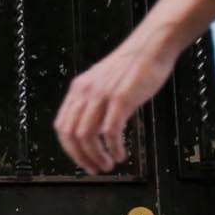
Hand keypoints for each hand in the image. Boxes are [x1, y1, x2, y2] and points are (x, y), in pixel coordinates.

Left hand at [55, 39, 173, 173]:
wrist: (152, 46)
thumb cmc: (134, 64)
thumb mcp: (104, 82)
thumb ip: (96, 102)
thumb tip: (97, 130)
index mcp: (79, 88)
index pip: (62, 126)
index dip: (70, 149)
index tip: (82, 160)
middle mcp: (86, 91)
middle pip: (71, 135)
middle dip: (81, 158)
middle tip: (94, 168)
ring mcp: (102, 95)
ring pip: (86, 136)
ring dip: (96, 156)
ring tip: (107, 164)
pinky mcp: (120, 99)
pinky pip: (110, 132)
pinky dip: (113, 148)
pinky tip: (120, 154)